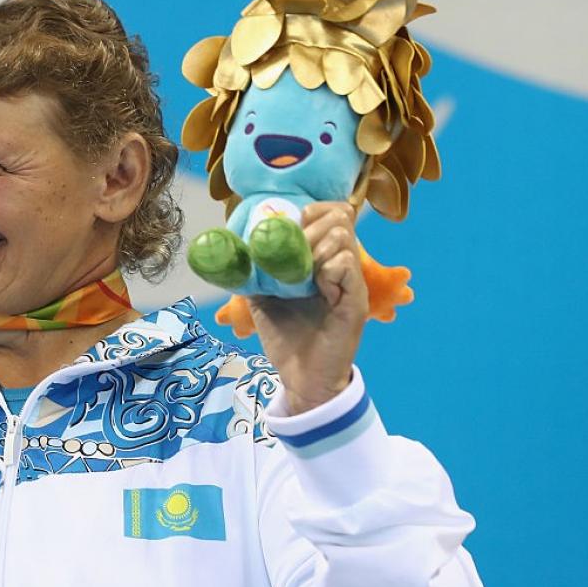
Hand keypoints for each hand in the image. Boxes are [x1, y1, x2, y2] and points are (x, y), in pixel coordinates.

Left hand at [248, 202, 367, 413]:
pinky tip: (317, 287)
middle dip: (310, 226)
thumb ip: (255, 269)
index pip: (335, 212)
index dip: (313, 210)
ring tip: (303, 271)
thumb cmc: (286, 335)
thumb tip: (232, 247)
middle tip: (293, 249)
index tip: (291, 224)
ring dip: (315, 247)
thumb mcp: (262, 295)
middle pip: (340, 216)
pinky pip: (345, 265)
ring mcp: (352, 282)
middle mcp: (343, 265)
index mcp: (325, 259)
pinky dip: (326, 269)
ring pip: (343, 236)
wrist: (300, 376)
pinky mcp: (356, 302)